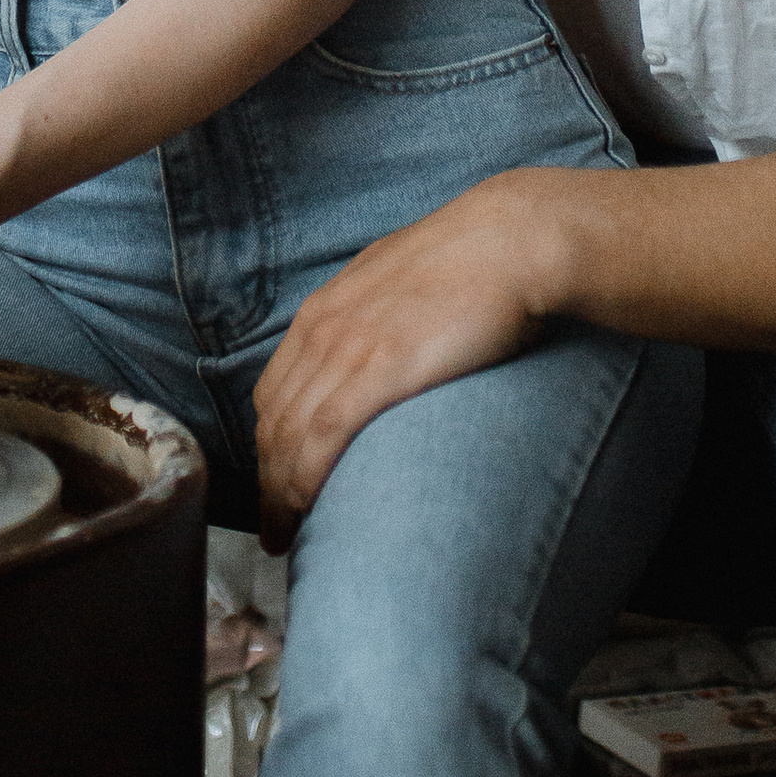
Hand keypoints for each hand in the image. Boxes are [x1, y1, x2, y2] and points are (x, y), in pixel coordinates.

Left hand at [254, 172, 566, 549]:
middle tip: (276, 526)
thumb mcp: (397, 281)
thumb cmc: (468, 261)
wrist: (509, 241)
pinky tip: (305, 509)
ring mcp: (347, 349)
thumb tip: (379, 350)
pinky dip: (303, 478)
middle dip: (266, 481)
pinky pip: (321, 436)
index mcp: (324, 310)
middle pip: (272, 423)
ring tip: (286, 535)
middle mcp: (322, 330)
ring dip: (278, 493)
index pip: (272, 394)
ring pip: (287, 436)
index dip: (269, 448)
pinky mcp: (379, 370)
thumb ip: (374, 317)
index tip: (278, 483)